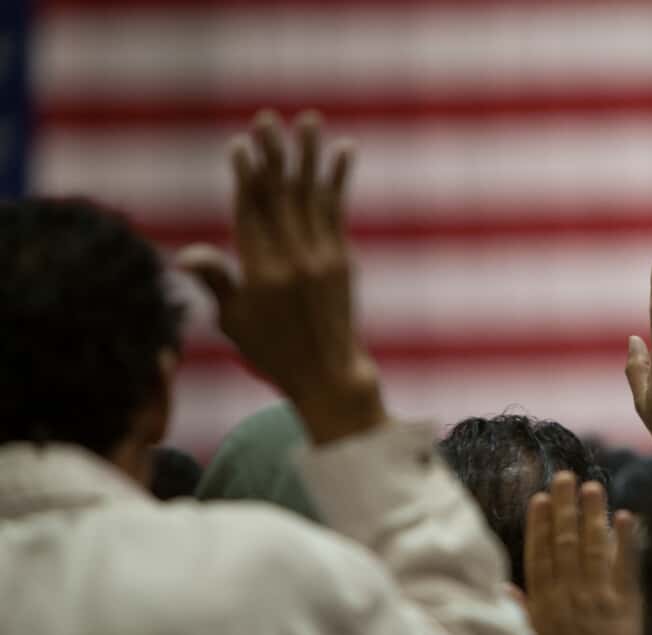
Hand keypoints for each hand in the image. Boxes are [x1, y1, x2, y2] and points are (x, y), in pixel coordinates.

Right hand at [177, 110, 384, 443]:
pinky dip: (339, 180)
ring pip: (311, 195)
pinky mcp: (342, 260)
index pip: (249, 213)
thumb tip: (184, 256)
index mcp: (260, 273)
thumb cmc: (272, 352)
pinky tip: (344, 150)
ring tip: (307, 120)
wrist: (328, 376)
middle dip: (272, 155)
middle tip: (267, 118)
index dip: (245, 177)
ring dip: (308, 155)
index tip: (240, 145)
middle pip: (278, 196)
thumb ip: (216, 281)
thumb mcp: (233, 321)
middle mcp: (292, 260)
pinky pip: (338, 211)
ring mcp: (321, 257)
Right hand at [524, 472, 651, 634]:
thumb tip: (502, 584)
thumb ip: (517, 611)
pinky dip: (627, 541)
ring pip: (594, 547)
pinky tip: (627, 516)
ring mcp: (598, 595)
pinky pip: (626, 566)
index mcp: (544, 601)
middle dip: (565, 507)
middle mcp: (569, 593)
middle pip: (565, 541)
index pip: (540, 553)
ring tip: (593, 487)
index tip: (540, 497)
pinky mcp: (626, 603)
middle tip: (567, 476)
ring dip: (593, 515)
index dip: (539, 524)